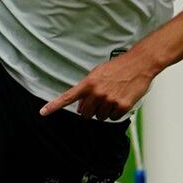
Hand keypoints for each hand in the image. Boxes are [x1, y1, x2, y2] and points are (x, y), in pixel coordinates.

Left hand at [40, 50, 159, 120]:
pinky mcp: (122, 106)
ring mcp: (109, 100)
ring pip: (99, 117)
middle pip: (85, 114)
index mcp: (89, 83)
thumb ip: (87, 89)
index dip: (54, 106)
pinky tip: (119, 101)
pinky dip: (115, 113)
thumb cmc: (118, 67)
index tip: (43, 112)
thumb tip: (80, 108)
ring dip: (103, 111)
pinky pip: (113, 118)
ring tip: (111, 97)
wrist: (139, 64)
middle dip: (89, 110)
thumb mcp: (98, 73)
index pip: (67, 97)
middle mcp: (97, 93)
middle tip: (98, 101)